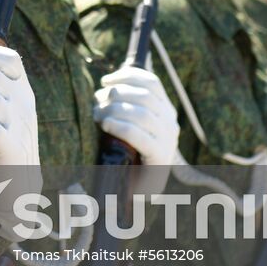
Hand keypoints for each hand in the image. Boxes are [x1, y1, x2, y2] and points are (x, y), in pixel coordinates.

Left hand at [94, 64, 179, 196]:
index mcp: (165, 110)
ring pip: (142, 114)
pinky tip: (106, 125)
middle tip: (96, 102)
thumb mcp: (126, 122)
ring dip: (115, 109)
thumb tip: (105, 85)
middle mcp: (170, 122)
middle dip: (117, 94)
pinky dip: (121, 127)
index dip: (127, 76)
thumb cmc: (126, 151)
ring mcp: (168, 141)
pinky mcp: (160, 158)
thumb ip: (121, 103)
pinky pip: (140, 136)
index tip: (105, 80)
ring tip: (97, 115)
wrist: (137, 189)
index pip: (152, 82)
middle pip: (144, 96)